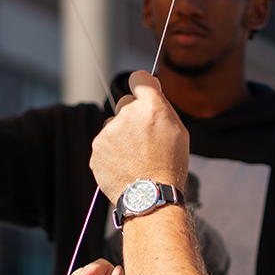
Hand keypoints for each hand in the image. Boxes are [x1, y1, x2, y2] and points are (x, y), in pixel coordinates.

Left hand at [90, 70, 188, 203]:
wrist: (150, 197)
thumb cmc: (169, 165)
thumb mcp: (178, 132)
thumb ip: (162, 106)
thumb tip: (151, 86)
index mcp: (150, 107)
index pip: (138, 78)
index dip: (142, 84)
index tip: (143, 91)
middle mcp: (126, 114)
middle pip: (124, 102)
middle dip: (132, 115)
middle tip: (144, 138)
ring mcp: (108, 132)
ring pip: (112, 124)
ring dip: (121, 134)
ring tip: (134, 157)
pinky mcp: (96, 148)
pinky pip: (104, 143)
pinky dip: (112, 151)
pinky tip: (124, 165)